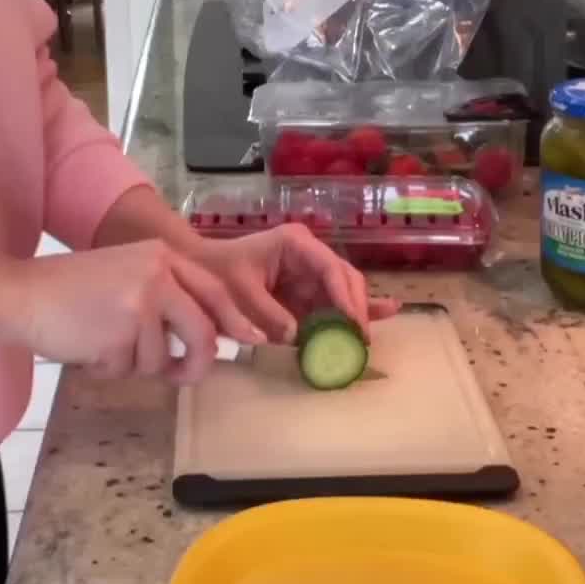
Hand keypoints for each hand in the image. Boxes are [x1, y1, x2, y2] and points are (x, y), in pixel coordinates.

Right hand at [20, 241, 267, 383]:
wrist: (23, 294)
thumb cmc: (72, 289)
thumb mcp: (128, 274)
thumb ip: (166, 295)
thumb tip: (209, 335)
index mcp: (161, 255)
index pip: (214, 289)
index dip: (235, 319)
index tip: (253, 340)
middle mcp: (157, 275)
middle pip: (201, 332)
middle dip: (198, 362)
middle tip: (184, 375)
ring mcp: (140, 304)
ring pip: (160, 359)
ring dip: (133, 363)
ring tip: (101, 341)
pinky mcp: (120, 334)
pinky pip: (129, 370)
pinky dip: (109, 368)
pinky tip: (87, 346)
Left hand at [191, 225, 400, 344]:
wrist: (199, 270)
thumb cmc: (217, 273)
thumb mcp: (239, 293)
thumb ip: (268, 314)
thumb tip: (296, 336)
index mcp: (295, 245)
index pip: (330, 268)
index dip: (345, 296)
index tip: (352, 323)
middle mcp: (308, 255)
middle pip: (344, 279)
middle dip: (355, 308)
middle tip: (360, 339)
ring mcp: (309, 273)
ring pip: (344, 292)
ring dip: (357, 314)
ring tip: (369, 336)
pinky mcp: (306, 291)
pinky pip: (333, 302)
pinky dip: (351, 313)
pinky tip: (385, 311)